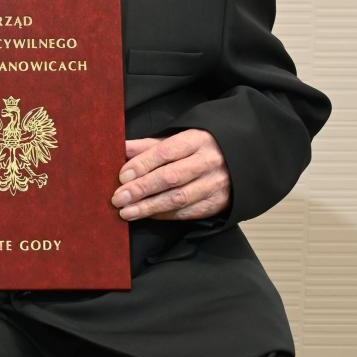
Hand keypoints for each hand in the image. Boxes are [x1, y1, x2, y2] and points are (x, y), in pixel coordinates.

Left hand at [113, 130, 231, 220]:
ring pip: (178, 198)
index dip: (141, 165)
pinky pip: (187, 212)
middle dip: (141, 189)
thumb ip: (148, 146)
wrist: (238, 163)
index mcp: (196, 140)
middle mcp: (208, 162)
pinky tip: (147, 215)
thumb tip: (119, 148)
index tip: (121, 176)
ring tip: (126, 212)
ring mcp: (215, 184)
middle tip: (118, 198)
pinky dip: (164, 215)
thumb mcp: (176, 141)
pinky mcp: (218, 203)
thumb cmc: (198, 150)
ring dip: (149, 207)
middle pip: (170, 177)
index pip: (165, 152)